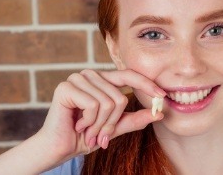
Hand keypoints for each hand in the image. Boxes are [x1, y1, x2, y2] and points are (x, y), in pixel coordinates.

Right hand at [37, 69, 166, 163]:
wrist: (59, 148)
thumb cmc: (86, 136)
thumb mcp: (115, 127)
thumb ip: (135, 119)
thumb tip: (159, 113)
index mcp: (103, 80)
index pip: (129, 75)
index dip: (147, 84)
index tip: (163, 96)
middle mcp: (91, 75)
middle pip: (119, 97)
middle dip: (112, 123)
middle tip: (100, 136)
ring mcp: (78, 78)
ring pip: (108, 102)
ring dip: (99, 125)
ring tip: (87, 131)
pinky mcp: (67, 87)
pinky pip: (94, 105)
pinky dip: (90, 122)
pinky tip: (78, 125)